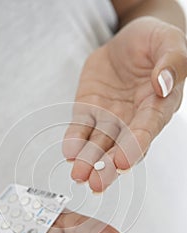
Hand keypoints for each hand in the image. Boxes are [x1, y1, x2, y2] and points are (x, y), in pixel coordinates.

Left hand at [63, 17, 186, 191]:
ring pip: (99, 144)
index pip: (147, 129)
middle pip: (121, 147)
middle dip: (108, 167)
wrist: (126, 43)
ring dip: (88, 161)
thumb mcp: (167, 41)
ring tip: (79, 174)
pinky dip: (74, 141)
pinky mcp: (89, 111)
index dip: (135, 146)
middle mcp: (133, 119)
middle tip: (97, 183)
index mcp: (157, 106)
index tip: (124, 162)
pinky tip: (69, 152)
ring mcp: (109, 117)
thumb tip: (163, 83)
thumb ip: (172, 61)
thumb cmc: (151, 43)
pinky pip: (80, 129)